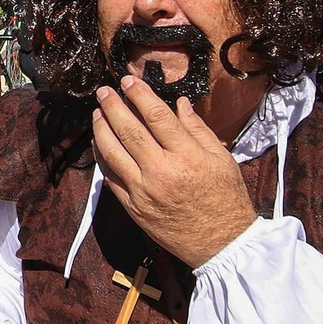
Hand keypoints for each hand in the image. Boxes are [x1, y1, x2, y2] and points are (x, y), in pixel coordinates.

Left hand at [92, 76, 256, 267]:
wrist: (220, 242)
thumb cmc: (225, 198)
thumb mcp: (221, 159)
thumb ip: (197, 130)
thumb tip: (178, 103)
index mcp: (187, 156)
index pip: (156, 116)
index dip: (139, 95)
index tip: (128, 81)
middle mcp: (161, 171)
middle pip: (129, 131)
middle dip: (113, 107)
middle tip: (103, 91)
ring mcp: (143, 191)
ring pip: (112, 153)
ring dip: (101, 129)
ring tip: (97, 113)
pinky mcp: (133, 207)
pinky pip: (110, 178)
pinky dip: (102, 157)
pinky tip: (99, 144)